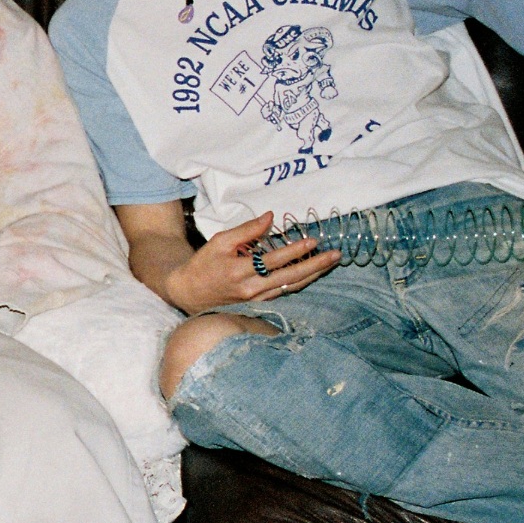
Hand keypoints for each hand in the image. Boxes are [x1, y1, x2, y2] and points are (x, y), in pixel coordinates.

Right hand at [157, 212, 339, 314]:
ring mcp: (256, 300)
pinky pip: (284, 293)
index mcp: (238, 271)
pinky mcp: (258, 305)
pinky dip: (301, 282)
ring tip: (330, 263)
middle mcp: (250, 289)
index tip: (313, 240)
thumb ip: (246, 230)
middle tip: (335, 255)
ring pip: (291, 288)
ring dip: (313, 275)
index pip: (273, 260)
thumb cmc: (203, 264)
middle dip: (315, 266)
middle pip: (289, 278)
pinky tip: (313, 273)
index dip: (294, 251)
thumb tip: (271, 217)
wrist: (188, 293)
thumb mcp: (219, 242)